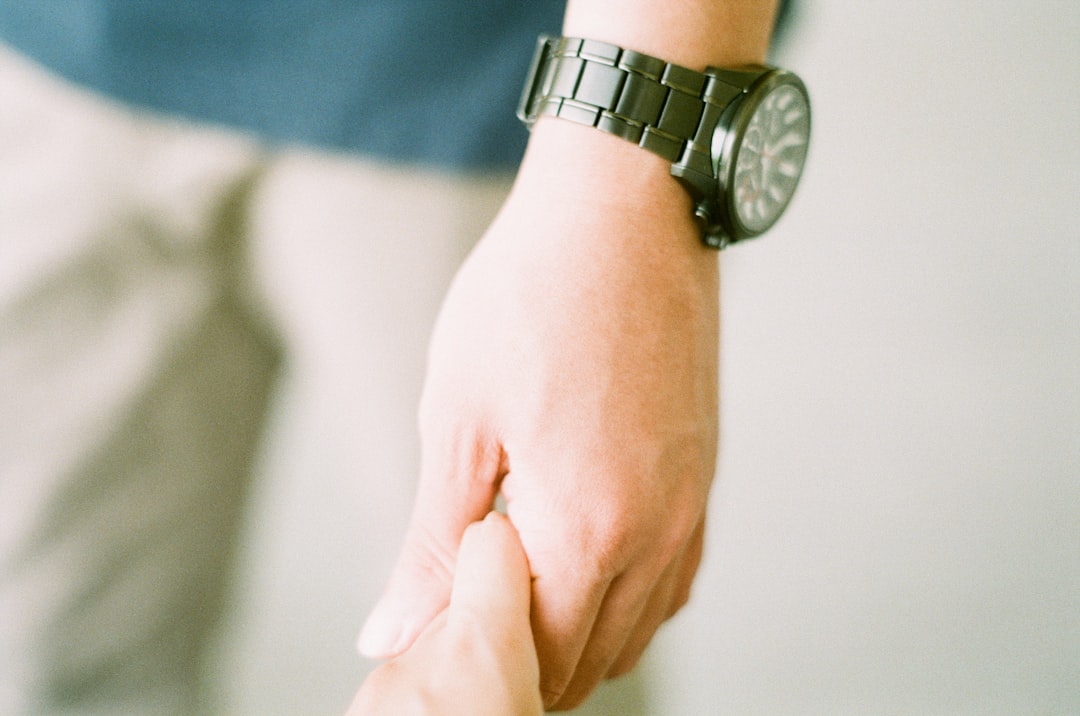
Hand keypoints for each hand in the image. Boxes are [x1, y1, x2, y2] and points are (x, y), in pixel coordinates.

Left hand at [359, 120, 718, 709]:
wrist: (624, 211)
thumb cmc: (531, 297)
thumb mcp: (458, 420)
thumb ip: (432, 542)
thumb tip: (390, 631)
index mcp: (589, 529)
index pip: (533, 658)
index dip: (472, 662)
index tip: (428, 639)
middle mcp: (657, 534)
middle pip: (590, 660)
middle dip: (522, 661)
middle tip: (460, 622)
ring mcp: (690, 507)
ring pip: (639, 628)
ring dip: (575, 637)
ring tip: (513, 599)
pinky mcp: (703, 477)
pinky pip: (674, 580)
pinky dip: (625, 600)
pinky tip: (581, 567)